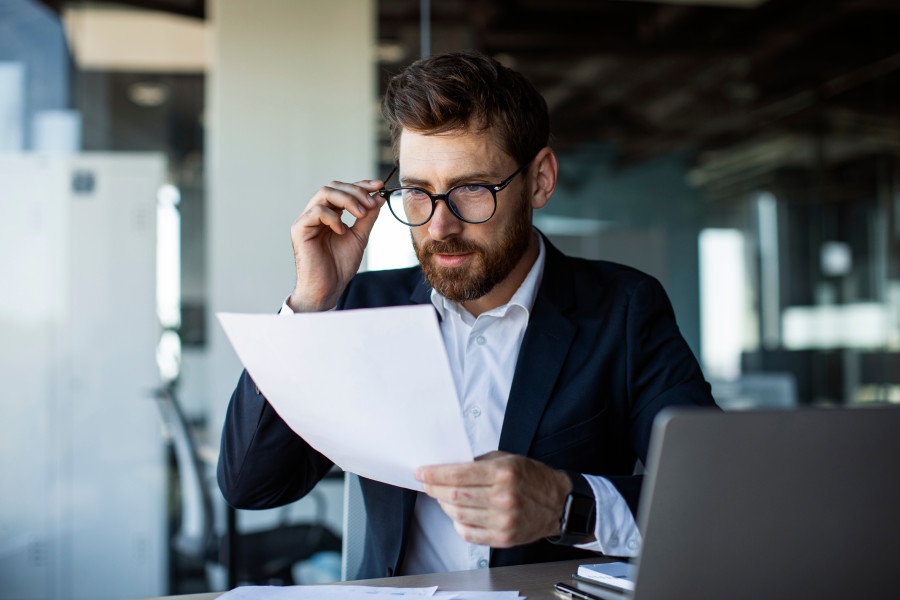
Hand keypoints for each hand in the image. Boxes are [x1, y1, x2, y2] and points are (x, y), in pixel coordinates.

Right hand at [288, 179, 385, 311]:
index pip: (343, 190)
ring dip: (347, 200)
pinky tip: (342, 231)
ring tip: (361, 214)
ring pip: (324, 193)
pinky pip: (316, 211)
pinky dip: (333, 218)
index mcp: (330, 214)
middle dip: (356, 191)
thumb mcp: (360, 237)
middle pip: (333, 186)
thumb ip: (367, 217)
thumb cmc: (340, 265)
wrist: (328, 288)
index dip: (361, 185)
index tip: (379, 185)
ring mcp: (306, 220)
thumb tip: (379, 198)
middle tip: (372, 202)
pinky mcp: (300, 229)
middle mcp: (316, 213)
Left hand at [415, 451, 571, 547]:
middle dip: (434, 489)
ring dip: (445, 505)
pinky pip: (469, 533)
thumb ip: (480, 462)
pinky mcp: (503, 537)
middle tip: (427, 484)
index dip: (435, 474)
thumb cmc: (533, 478)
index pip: (458, 475)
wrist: (559, 503)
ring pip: (458, 514)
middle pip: (454, 495)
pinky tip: (459, 513)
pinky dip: (458, 523)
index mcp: (503, 473)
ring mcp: (503, 520)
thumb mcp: (509, 459)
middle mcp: (503, 497)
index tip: (421, 473)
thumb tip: (449, 466)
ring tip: (444, 497)